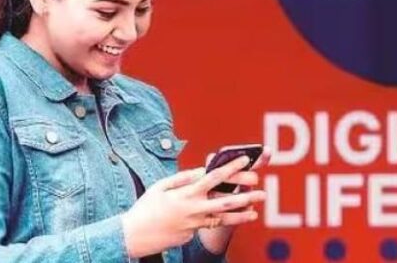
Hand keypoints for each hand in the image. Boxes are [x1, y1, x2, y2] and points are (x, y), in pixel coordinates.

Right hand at [121, 156, 265, 257]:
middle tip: (262, 192)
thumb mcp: (160, 186)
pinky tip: (235, 220)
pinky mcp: (192, 234)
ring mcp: (194, 224)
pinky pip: (209, 226)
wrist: (134, 235)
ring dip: (241, 215)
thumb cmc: (146, 207)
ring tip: (255, 212)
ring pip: (223, 219)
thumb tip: (199, 171)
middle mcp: (193, 209)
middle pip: (226, 201)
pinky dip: (223, 222)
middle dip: (246, 196)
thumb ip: (182, 178)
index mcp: (187, 193)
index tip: (245, 160)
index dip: (231, 167)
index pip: (214, 177)